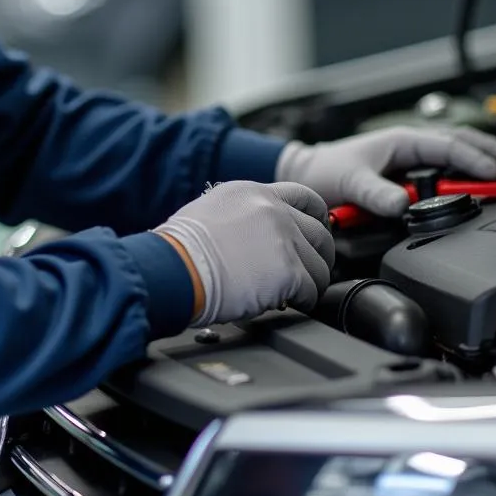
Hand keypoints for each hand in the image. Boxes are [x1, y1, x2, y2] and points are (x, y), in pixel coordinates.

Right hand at [153, 181, 334, 326]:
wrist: (175, 267)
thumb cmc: (182, 249)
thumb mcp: (213, 212)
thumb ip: (245, 217)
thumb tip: (260, 239)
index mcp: (255, 192)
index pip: (304, 197)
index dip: (317, 219)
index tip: (317, 234)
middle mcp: (274, 210)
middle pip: (320, 233)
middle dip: (320, 255)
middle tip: (311, 271)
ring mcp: (284, 239)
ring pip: (320, 265)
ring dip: (312, 282)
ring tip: (298, 294)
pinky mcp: (289, 270)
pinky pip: (312, 290)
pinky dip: (305, 301)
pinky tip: (290, 304)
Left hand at [276, 125, 495, 217]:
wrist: (309, 175)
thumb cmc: (326, 170)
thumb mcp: (350, 182)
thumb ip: (374, 193)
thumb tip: (402, 204)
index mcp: (402, 141)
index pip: (448, 146)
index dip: (475, 160)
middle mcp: (411, 147)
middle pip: (461, 145)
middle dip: (492, 154)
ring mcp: (412, 160)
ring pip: (456, 155)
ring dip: (483, 161)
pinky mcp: (409, 174)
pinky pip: (445, 170)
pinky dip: (466, 173)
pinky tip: (480, 184)